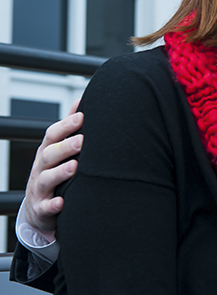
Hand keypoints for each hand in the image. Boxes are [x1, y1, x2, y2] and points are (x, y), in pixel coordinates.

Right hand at [24, 99, 83, 237]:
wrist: (38, 209)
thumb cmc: (54, 173)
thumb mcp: (58, 150)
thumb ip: (69, 129)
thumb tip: (80, 103)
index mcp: (47, 152)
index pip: (52, 136)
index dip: (65, 126)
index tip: (81, 117)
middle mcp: (41, 169)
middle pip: (49, 155)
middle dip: (65, 147)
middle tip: (82, 140)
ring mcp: (40, 189)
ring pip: (46, 179)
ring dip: (60, 173)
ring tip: (75, 167)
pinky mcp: (41, 209)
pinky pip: (46, 207)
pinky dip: (53, 205)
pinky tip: (62, 201)